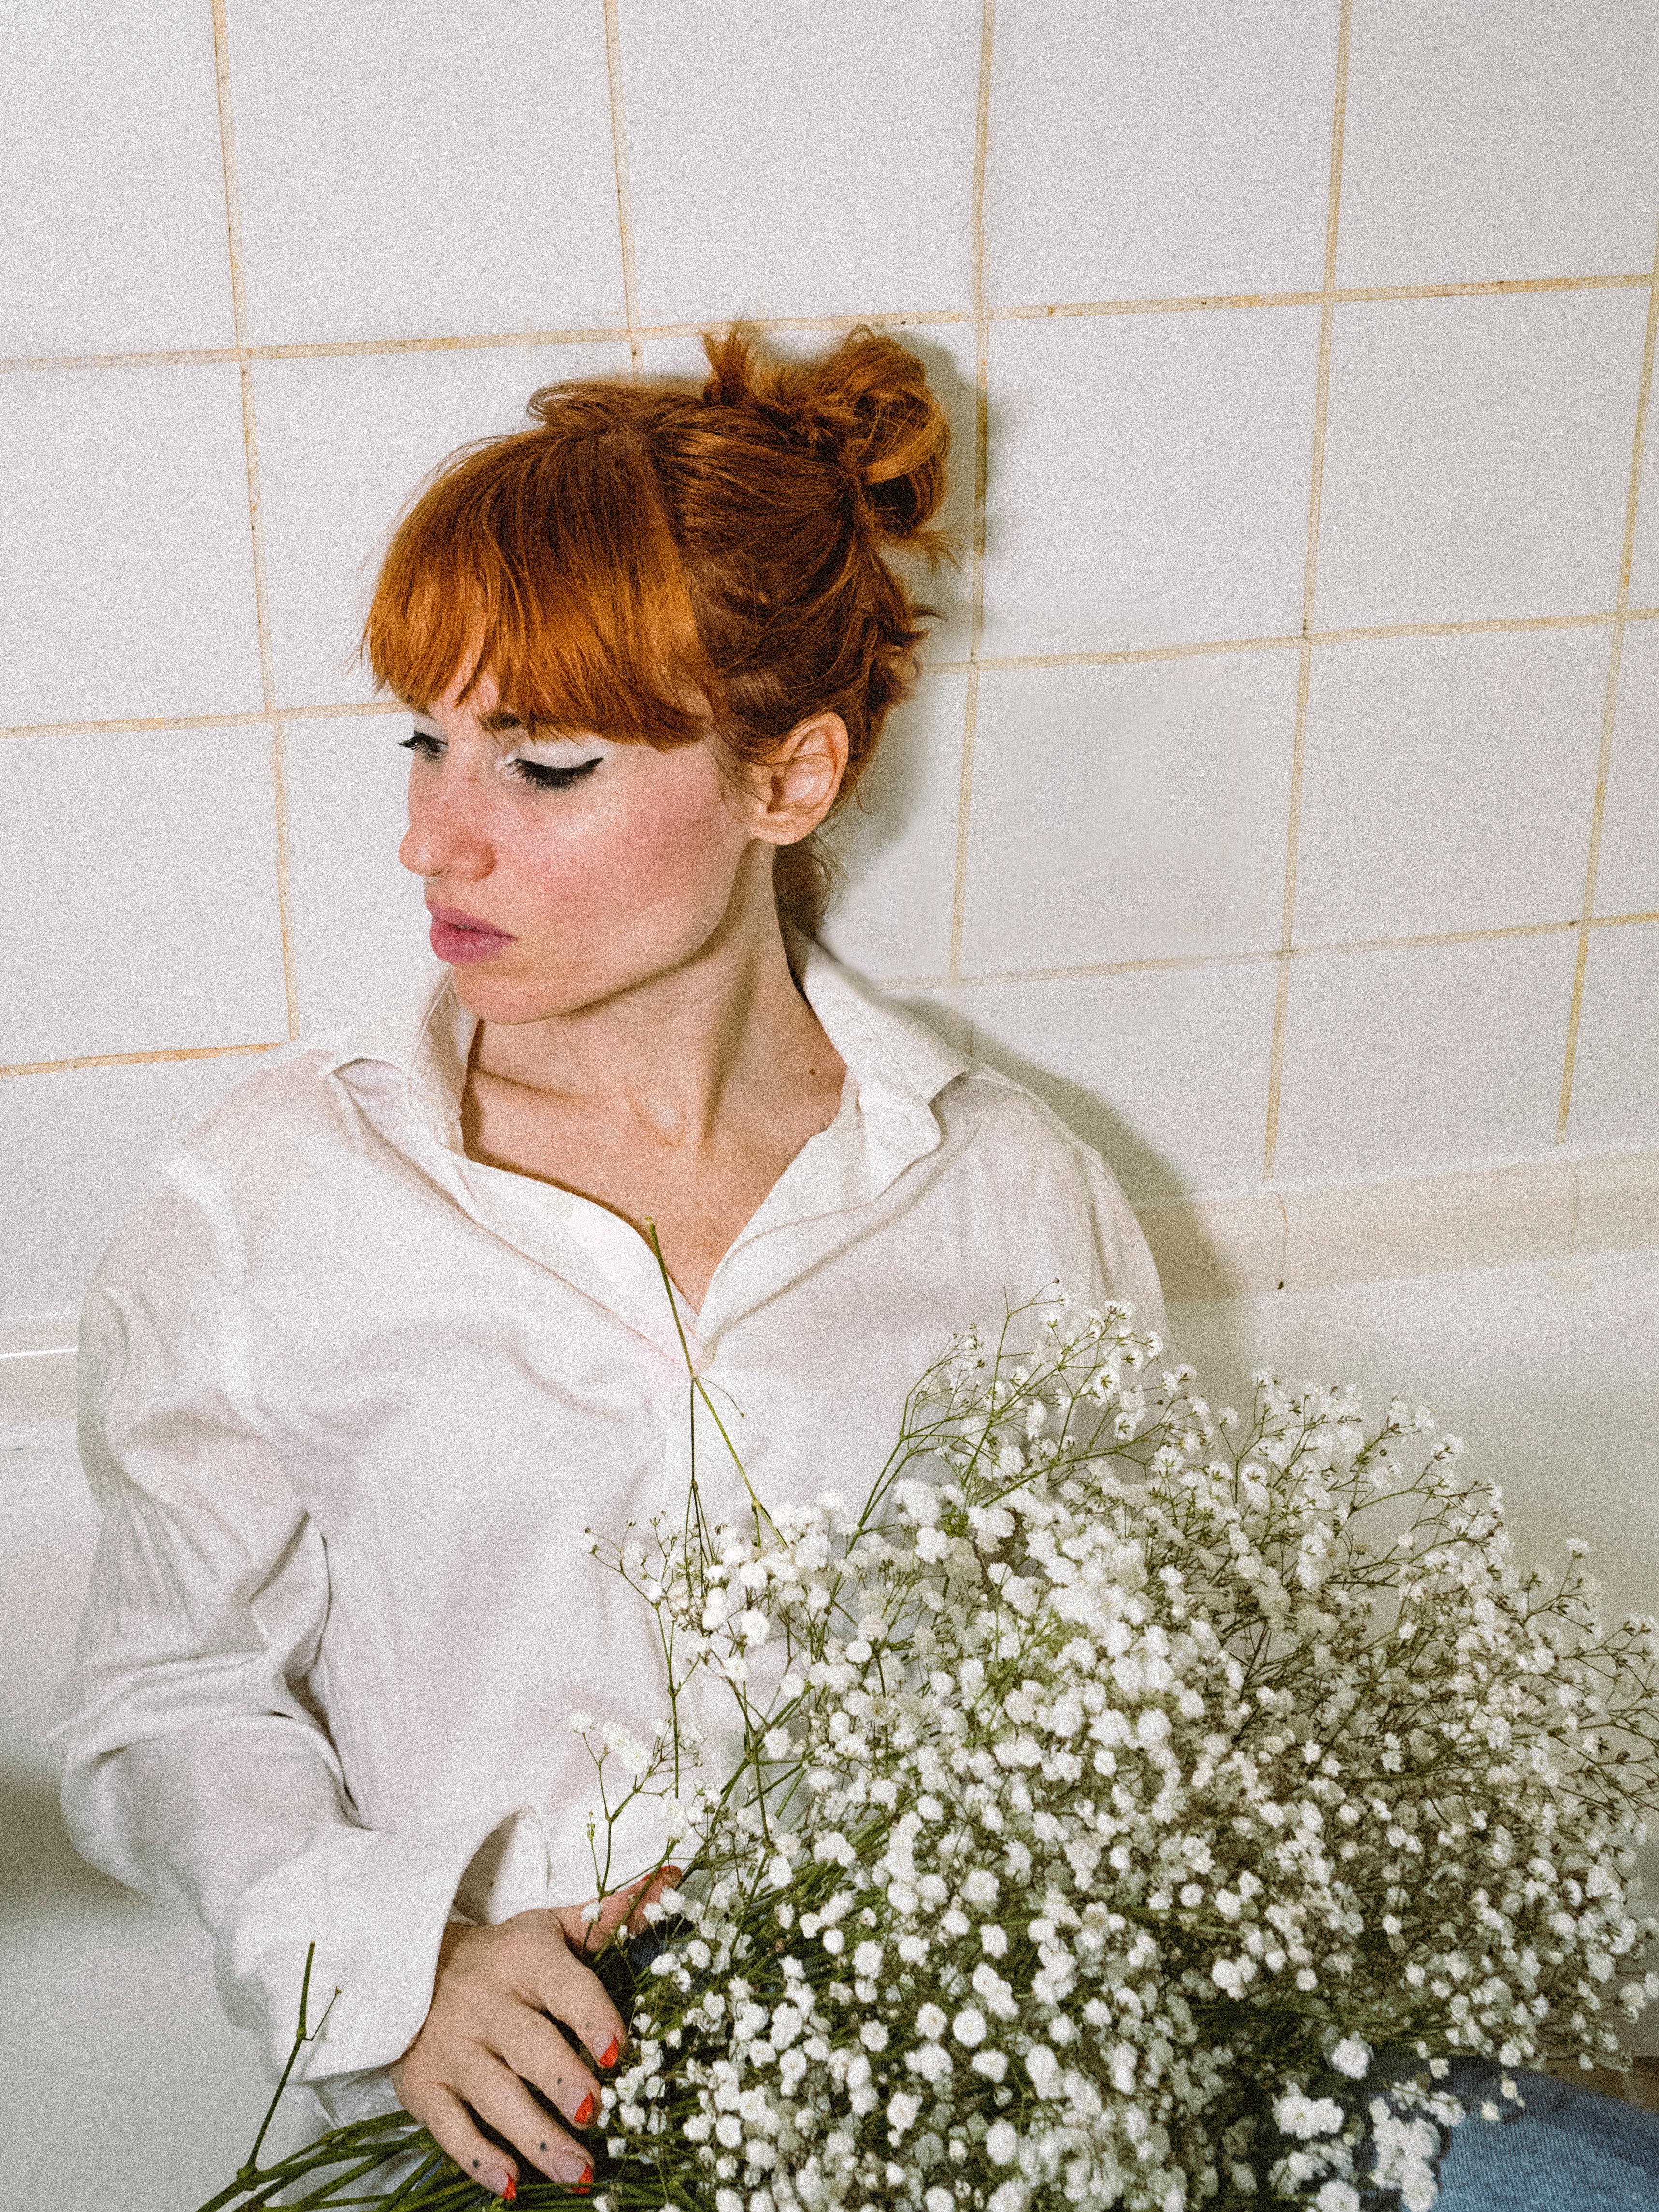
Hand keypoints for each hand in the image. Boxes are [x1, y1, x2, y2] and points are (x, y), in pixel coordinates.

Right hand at [391, 1864, 679, 2200]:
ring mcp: (451, 2047)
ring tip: (579, 2171)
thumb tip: (672, 1879)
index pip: (563, 1987)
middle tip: (595, 2114)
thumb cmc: (505, 1954)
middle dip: (563, 2081)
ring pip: (495, 2096)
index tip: (619, 2050)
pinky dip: (480, 2159)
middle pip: (529, 2047)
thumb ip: (610, 1915)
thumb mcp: (553, 1928)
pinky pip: (451, 2128)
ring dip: (537, 2137)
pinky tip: (512, 2185)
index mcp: (524, 1958)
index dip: (591, 2017)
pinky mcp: (423, 2086)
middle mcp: (485, 2002)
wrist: (412, 1966)